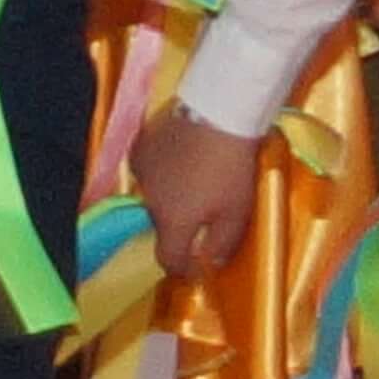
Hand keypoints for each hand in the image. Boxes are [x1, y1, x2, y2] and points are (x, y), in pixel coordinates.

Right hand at [129, 109, 259, 281]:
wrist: (219, 110)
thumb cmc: (232, 167)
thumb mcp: (237, 213)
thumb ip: (222, 244)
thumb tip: (209, 263)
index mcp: (172, 221)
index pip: (168, 259)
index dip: (181, 269)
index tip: (194, 268)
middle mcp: (148, 200)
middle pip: (163, 224)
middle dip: (180, 224)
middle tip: (205, 210)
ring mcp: (141, 170)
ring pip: (154, 194)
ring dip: (170, 193)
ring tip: (195, 177)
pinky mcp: (141, 144)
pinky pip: (149, 167)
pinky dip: (163, 168)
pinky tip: (182, 156)